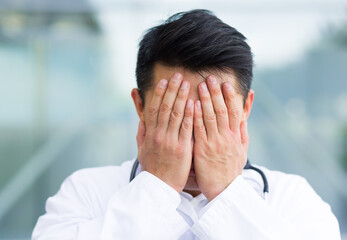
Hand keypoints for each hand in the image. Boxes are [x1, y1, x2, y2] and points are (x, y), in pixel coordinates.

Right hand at [136, 73, 193, 192]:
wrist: (159, 187)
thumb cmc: (152, 168)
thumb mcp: (142, 150)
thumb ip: (142, 133)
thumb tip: (142, 119)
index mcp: (150, 134)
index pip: (154, 108)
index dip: (160, 93)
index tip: (165, 81)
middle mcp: (159, 134)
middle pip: (165, 107)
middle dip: (173, 90)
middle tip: (179, 76)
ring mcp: (170, 141)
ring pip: (176, 114)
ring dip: (182, 97)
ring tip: (187, 83)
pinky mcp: (182, 149)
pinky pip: (186, 128)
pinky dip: (189, 114)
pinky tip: (194, 103)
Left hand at [193, 76, 248, 200]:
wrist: (224, 190)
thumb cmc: (231, 170)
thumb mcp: (242, 151)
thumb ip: (242, 132)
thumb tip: (243, 116)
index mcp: (236, 136)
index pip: (234, 111)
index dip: (230, 96)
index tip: (226, 83)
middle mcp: (227, 137)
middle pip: (222, 110)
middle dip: (216, 93)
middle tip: (210, 78)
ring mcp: (215, 143)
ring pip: (210, 117)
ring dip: (205, 100)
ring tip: (200, 85)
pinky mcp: (203, 150)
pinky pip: (199, 130)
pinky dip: (196, 116)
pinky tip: (192, 105)